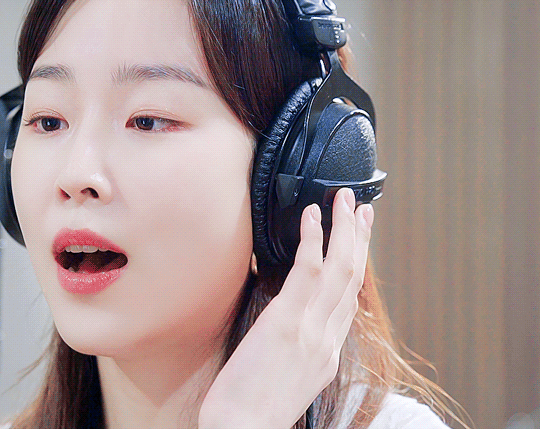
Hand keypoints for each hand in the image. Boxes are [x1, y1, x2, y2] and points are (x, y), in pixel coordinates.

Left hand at [199, 188, 373, 428]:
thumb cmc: (252, 410)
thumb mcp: (286, 380)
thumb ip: (296, 349)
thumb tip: (288, 325)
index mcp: (327, 355)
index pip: (349, 303)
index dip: (357, 268)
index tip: (358, 244)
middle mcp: (327, 341)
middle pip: (353, 280)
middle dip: (360, 240)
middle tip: (362, 209)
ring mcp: (311, 331)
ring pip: (340, 270)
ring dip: (344, 229)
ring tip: (343, 198)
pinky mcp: (286, 323)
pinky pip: (307, 272)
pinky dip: (312, 239)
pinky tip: (312, 215)